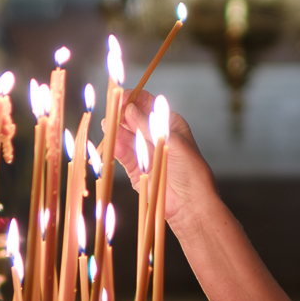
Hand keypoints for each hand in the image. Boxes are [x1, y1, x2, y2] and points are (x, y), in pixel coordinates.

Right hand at [117, 94, 218, 227]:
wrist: (190, 203)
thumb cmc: (190, 170)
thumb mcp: (172, 143)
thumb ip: (149, 127)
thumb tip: (128, 109)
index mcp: (168, 124)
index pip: (147, 105)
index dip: (133, 99)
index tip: (121, 96)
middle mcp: (154, 135)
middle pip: (132, 119)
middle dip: (121, 114)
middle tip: (111, 111)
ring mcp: (144, 152)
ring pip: (125, 136)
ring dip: (116, 130)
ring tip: (109, 126)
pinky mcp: (135, 168)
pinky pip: (122, 154)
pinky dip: (116, 147)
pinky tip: (112, 142)